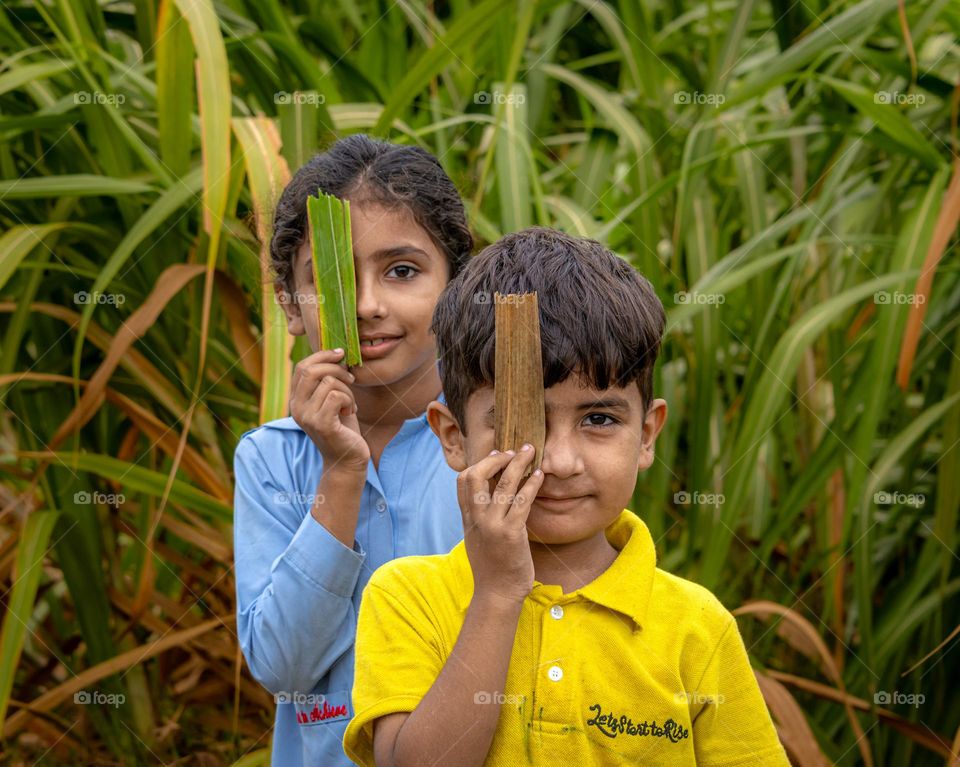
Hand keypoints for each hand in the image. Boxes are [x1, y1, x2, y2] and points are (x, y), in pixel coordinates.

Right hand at [289, 349, 369, 474]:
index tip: (340, 354)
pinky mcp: (321, 424)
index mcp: (296, 399)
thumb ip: (328, 380)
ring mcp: (307, 417)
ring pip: (329, 382)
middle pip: (311, 370)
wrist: (348, 458)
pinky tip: (351, 412)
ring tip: (350, 405)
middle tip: (351, 380)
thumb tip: (336, 354)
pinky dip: (350, 401)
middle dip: (336, 369)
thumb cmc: (343, 427)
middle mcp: (296, 407)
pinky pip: (336, 396)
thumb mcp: (332, 399)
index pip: (302, 366)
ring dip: (348, 390)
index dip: (322, 355)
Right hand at [456, 444, 544, 605]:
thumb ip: (479, 517)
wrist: (497, 594)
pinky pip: (522, 501)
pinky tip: (539, 475)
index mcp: (467, 519)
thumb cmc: (492, 566)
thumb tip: (490, 496)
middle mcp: (476, 519)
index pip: (463, 481)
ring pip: (503, 484)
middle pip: (477, 476)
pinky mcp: (510, 534)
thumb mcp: (478, 538)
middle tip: (514, 450)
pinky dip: (531, 484)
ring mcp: (492, 526)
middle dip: (496, 458)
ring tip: (530, 451)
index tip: (496, 456)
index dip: (480, 463)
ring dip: (518, 463)